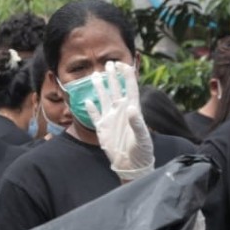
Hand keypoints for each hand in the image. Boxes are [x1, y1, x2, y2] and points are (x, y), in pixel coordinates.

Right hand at [84, 61, 154, 181]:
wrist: (131, 166)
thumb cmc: (142, 151)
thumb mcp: (143, 138)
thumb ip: (137, 122)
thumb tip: (131, 108)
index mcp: (132, 110)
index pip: (130, 89)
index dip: (127, 76)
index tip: (122, 64)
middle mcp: (121, 111)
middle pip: (116, 90)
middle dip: (112, 77)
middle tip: (108, 64)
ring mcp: (111, 119)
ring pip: (104, 99)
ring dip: (100, 88)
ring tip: (95, 76)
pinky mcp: (102, 129)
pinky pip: (94, 115)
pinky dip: (90, 108)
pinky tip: (86, 100)